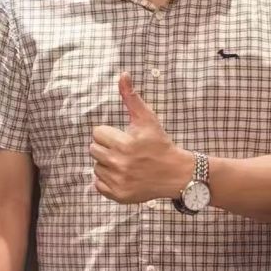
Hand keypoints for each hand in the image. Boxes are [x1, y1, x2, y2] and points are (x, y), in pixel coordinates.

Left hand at [91, 73, 193, 203]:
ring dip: (107, 163)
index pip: (97, 133)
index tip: (124, 137)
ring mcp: (118, 182)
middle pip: (94, 150)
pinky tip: (123, 175)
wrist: (176, 174)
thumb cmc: (160, 143)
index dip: (110, 133)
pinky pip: (98, 184)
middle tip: (124, 150)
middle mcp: (120, 164)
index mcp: (124, 144)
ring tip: (126, 163)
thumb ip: (131, 97)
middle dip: (107, 147)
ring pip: (96, 167)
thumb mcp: (147, 119)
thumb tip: (123, 74)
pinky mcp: (119, 195)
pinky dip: (107, 180)